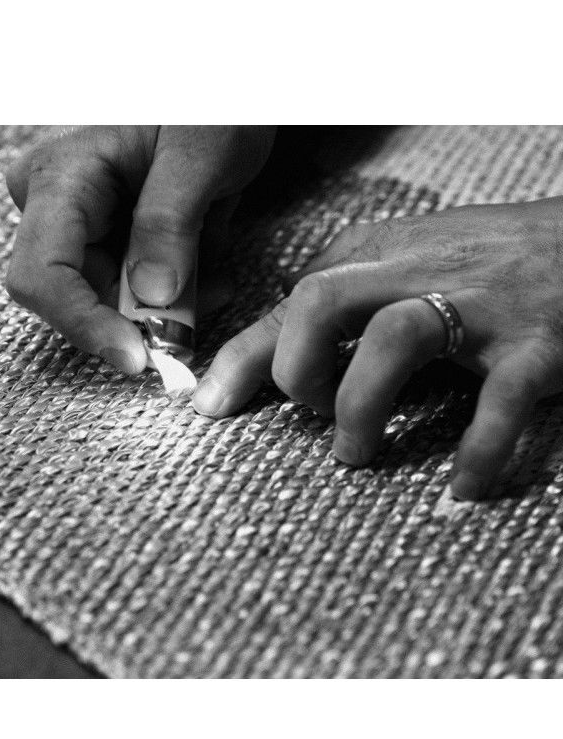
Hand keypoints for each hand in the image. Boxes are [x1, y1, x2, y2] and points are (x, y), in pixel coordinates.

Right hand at [5, 125, 274, 373]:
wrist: (221, 91)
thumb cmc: (209, 101)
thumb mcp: (200, 153)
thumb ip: (171, 222)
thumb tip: (151, 298)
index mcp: (61, 176)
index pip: (41, 277)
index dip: (85, 325)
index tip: (137, 358)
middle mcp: (55, 207)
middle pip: (76, 297)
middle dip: (137, 322)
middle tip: (196, 320)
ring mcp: (79, 226)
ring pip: (108, 301)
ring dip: (164, 310)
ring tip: (213, 279)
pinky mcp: (107, 240)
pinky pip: (130, 290)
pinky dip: (172, 295)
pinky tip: (205, 269)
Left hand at [192, 197, 562, 499]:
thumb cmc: (477, 265)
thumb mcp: (395, 268)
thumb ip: (330, 308)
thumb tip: (254, 361)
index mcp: (377, 252)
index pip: (292, 302)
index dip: (243, 359)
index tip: (208, 407)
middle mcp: (420, 269)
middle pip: (323, 300)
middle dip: (297, 369)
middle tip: (309, 413)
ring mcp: (481, 304)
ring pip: (395, 338)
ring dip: (360, 405)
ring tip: (355, 452)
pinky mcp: (538, 345)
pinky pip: (499, 402)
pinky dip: (476, 450)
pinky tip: (461, 486)